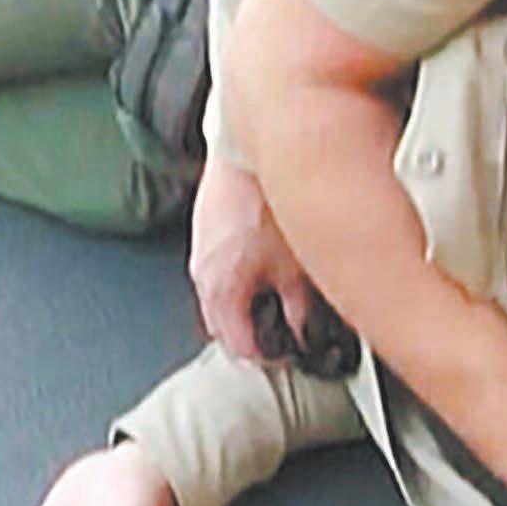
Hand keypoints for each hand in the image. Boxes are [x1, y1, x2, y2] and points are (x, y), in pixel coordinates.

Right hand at [189, 151, 311, 361]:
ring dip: (244, 303)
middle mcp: (202, 274)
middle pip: (222, 326)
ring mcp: (201, 249)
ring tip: (276, 295)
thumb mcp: (295, 264)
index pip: (238, 347)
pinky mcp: (206, 226)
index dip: (269, 356)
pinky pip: (219, 266)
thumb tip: (304, 326)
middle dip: (251, 333)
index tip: (288, 352)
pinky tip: (264, 261)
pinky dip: (239, 275)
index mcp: (220, 291)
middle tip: (282, 331)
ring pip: (219, 296)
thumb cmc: (265, 199)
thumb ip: (300, 305)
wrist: (245, 150)